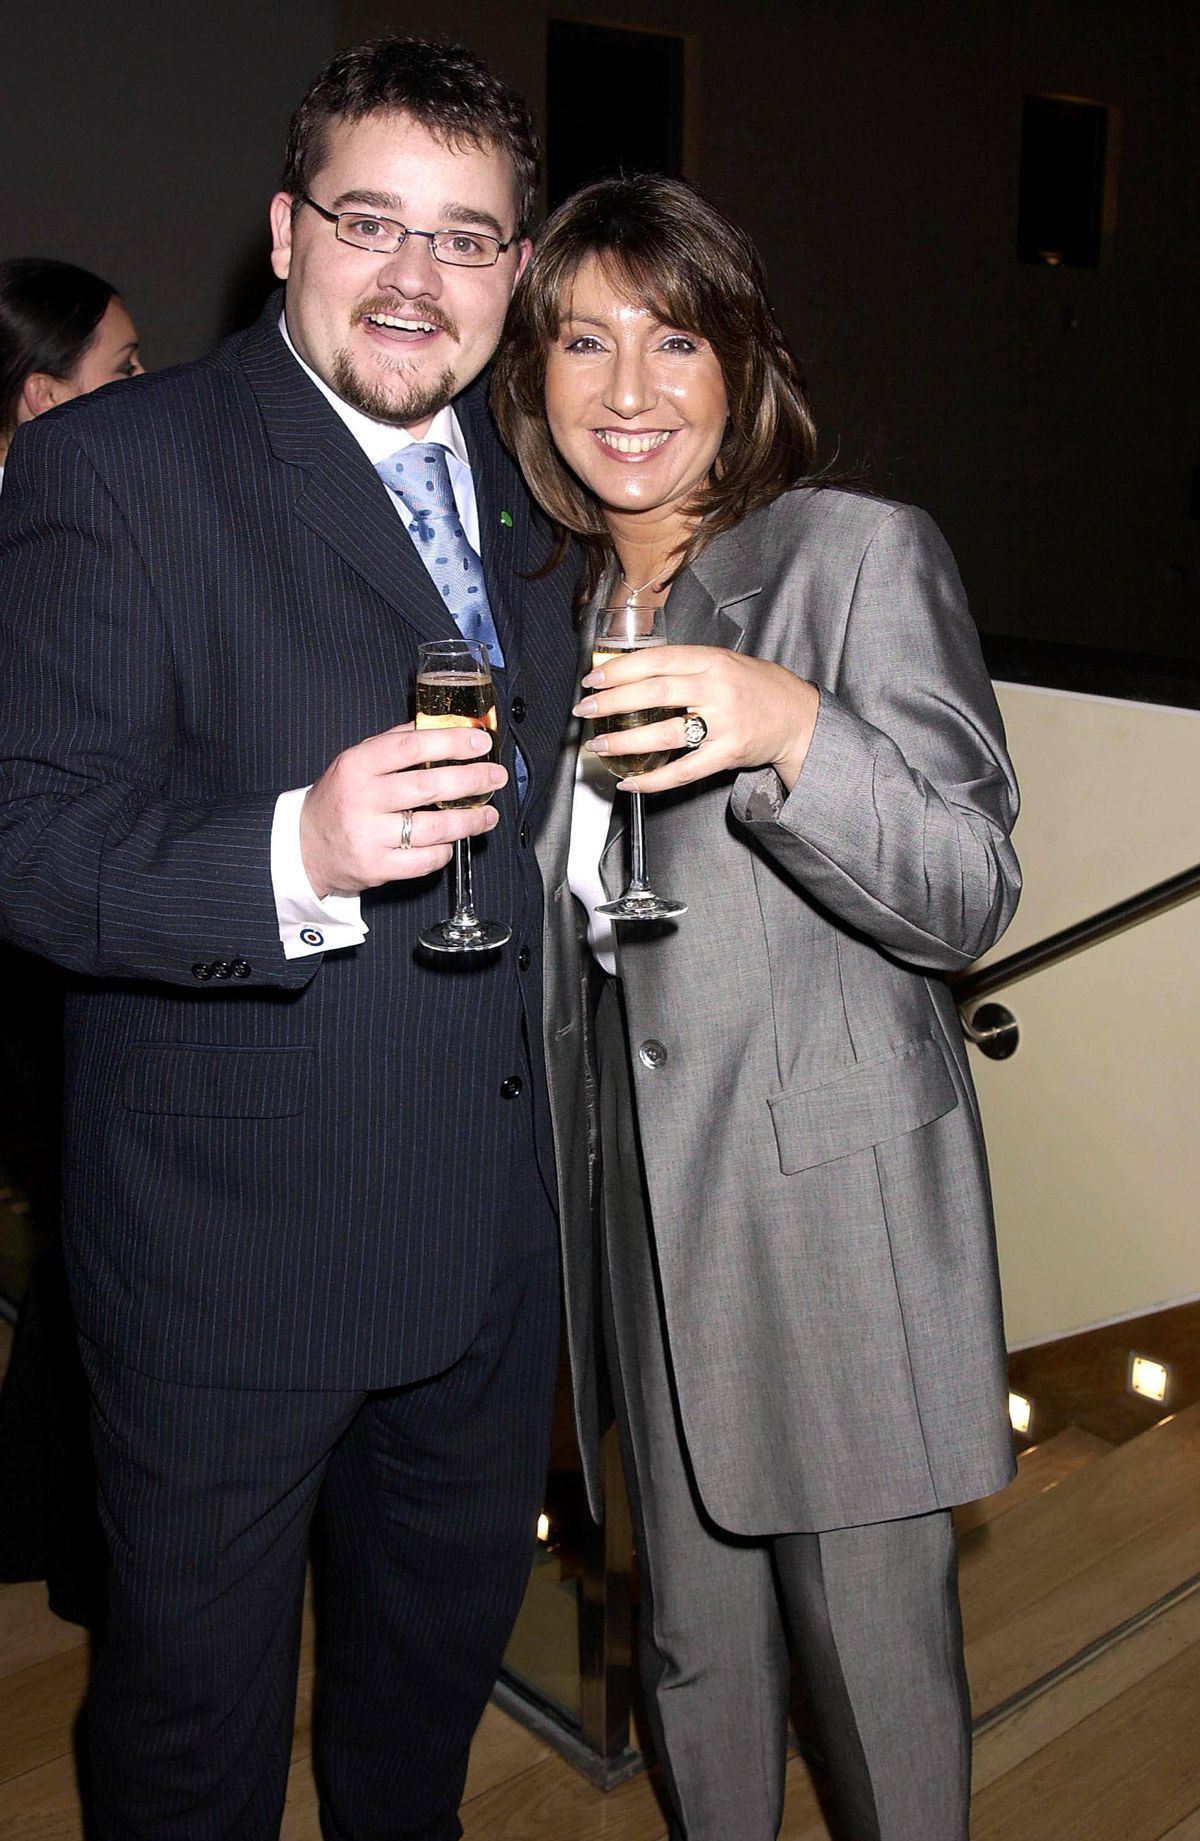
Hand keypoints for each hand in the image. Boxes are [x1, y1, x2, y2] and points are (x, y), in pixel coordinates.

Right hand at [301, 722, 506, 895]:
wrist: (306, 845)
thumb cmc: (341, 798)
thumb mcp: (357, 761)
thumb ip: (397, 742)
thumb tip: (444, 725)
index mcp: (357, 765)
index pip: (411, 747)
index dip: (451, 742)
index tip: (480, 742)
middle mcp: (361, 799)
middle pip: (429, 786)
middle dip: (472, 780)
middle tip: (495, 777)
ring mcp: (368, 836)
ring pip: (434, 827)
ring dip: (469, 820)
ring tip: (488, 813)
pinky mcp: (377, 867)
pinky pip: (425, 860)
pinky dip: (446, 850)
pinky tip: (453, 841)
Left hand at [574, 645, 818, 794]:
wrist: (798, 716)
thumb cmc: (754, 687)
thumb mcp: (722, 662)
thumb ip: (683, 667)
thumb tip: (630, 675)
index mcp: (711, 660)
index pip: (657, 660)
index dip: (620, 670)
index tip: (593, 679)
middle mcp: (717, 689)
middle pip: (654, 694)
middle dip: (612, 703)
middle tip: (585, 710)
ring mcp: (724, 724)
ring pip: (664, 734)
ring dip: (625, 741)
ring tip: (599, 745)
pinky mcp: (727, 755)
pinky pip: (683, 771)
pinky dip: (652, 781)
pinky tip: (629, 782)